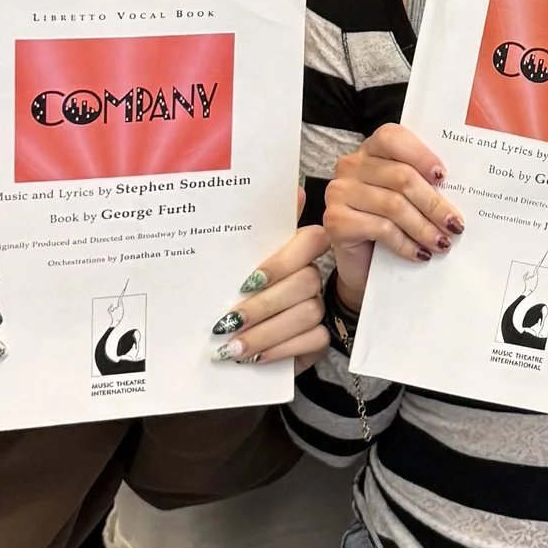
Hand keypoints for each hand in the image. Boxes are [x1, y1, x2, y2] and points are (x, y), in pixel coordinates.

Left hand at [212, 225, 333, 368]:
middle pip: (305, 282)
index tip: (249, 281)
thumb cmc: (233, 296)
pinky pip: (313, 339)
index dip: (282, 261)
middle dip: (262, 306)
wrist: (232, 338)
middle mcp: (311, 275)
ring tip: (233, 346)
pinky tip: (254, 358)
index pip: (309, 240)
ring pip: (307, 313)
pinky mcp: (320, 337)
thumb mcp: (235, 264)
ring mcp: (319, 307)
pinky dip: (280, 350)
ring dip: (265, 332)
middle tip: (227, 323)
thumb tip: (291, 189)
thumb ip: (258, 230)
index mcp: (292, 251)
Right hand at [323, 125, 461, 306]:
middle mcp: (350, 166)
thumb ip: (425, 185)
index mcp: (371, 149)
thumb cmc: (391, 224)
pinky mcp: (334, 221)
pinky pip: (380, 229)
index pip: (393, 138)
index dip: (421, 155)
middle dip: (434, 203)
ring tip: (443, 242)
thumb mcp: (408, 198)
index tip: (443, 177)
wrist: (363, 264)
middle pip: (401, 177)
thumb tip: (460, 189)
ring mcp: (339, 192)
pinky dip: (406, 244)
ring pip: (393, 205)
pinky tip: (420, 254)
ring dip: (424, 227)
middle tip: (455, 224)